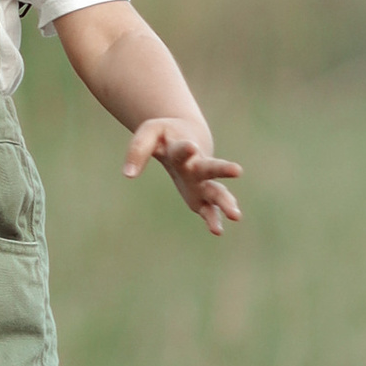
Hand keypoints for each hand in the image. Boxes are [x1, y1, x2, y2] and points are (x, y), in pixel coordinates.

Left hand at [125, 117, 243, 235]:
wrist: (188, 138)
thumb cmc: (165, 136)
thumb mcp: (149, 134)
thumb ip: (138, 150)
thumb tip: (128, 175)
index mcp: (182, 148)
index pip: (182, 149)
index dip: (185, 149)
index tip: (190, 147)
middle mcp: (196, 165)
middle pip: (210, 167)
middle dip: (222, 169)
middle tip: (238, 170)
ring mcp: (201, 182)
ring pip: (216, 191)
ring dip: (225, 202)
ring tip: (236, 215)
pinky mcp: (200, 197)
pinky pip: (209, 209)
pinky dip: (213, 218)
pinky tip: (217, 231)